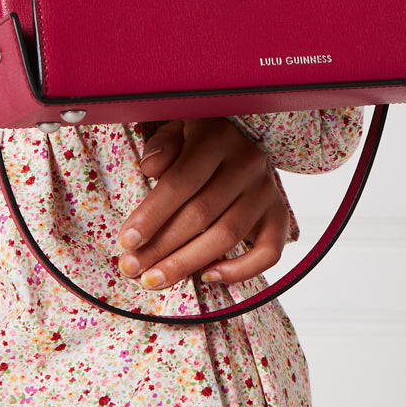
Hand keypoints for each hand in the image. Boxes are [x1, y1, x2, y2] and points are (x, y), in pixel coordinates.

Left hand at [115, 118, 291, 289]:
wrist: (243, 137)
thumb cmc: (199, 139)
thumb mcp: (177, 127)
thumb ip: (162, 144)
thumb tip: (150, 168)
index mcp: (217, 137)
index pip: (181, 181)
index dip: (152, 214)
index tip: (126, 241)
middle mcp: (247, 162)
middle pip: (200, 214)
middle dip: (161, 246)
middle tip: (131, 267)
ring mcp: (266, 190)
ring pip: (226, 236)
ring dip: (186, 263)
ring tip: (154, 279)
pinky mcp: (279, 214)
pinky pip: (268, 252)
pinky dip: (240, 270)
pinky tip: (207, 275)